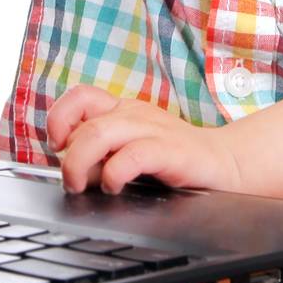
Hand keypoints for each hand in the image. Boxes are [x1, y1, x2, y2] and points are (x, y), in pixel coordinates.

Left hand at [46, 84, 244, 194]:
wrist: (225, 165)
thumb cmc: (175, 161)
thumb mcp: (130, 154)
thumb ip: (102, 158)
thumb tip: (73, 172)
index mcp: (122, 110)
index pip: (80, 96)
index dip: (59, 118)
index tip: (57, 146)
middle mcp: (134, 114)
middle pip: (84, 120)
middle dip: (67, 155)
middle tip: (71, 181)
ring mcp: (153, 129)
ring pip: (100, 134)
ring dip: (80, 163)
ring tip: (82, 185)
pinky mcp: (170, 151)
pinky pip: (132, 155)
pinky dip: (114, 173)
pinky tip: (115, 187)